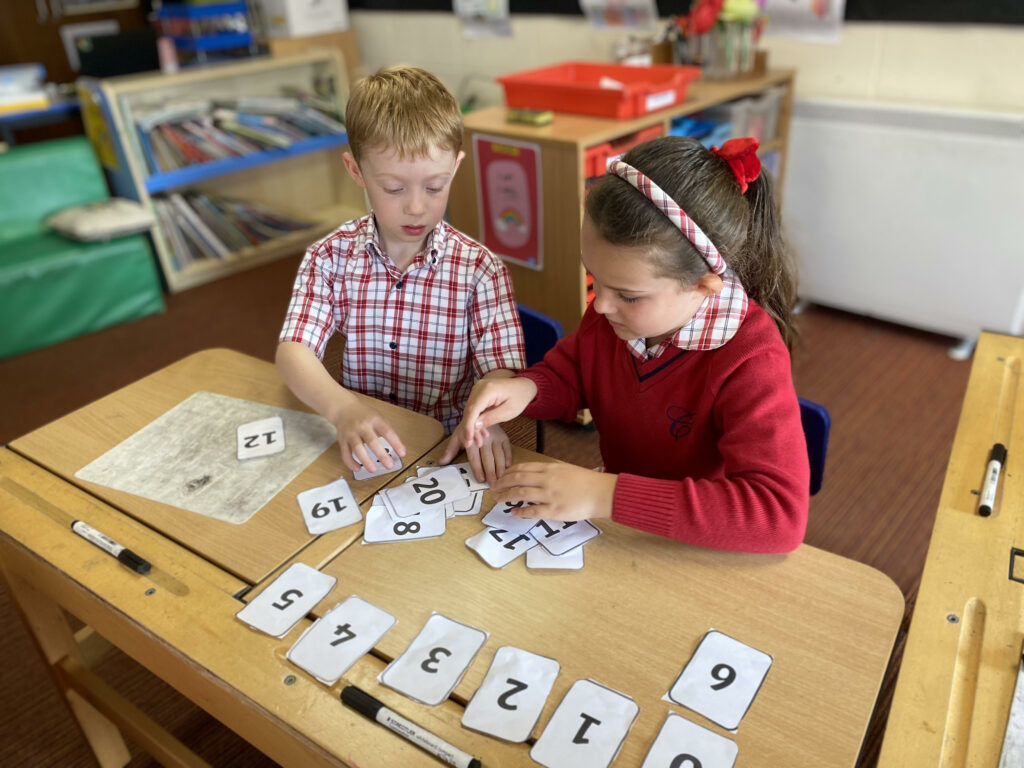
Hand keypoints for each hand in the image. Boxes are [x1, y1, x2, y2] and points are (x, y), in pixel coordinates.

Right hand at [331, 403, 406, 474]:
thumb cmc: (365, 415)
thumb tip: (399, 449)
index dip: (396, 443)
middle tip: (389, 465)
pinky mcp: (342, 440)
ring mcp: (351, 433)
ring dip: (365, 460)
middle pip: (372, 441)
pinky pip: (345, 453)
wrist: (344, 408)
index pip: (387, 432)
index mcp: (375, 420)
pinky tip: (357, 468)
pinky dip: (350, 462)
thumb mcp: (379, 418)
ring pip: (357, 448)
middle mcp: (362, 426)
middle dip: (381, 455)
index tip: (402, 453)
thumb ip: (388, 432)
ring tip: (373, 469)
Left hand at [439, 424, 511, 486]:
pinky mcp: (503, 436)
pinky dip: (509, 457)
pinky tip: (508, 466)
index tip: (481, 479)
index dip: (478, 469)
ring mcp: (495, 437)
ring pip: (499, 454)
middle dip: (491, 472)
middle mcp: (484, 440)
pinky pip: (507, 447)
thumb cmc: (466, 430)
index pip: (475, 458)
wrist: (479, 412)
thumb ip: (450, 451)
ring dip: (500, 467)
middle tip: (493, 484)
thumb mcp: (456, 438)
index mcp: (471, 441)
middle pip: (488, 458)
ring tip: (501, 478)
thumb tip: (440, 463)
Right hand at [457, 377, 537, 449]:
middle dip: (469, 429)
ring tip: (479, 440)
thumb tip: (475, 426)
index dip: (468, 426)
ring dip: (472, 426)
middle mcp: (479, 387)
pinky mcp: (478, 393)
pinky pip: (473, 408)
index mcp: (488, 390)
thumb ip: (492, 418)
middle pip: (469, 411)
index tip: (468, 439)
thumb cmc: (519, 397)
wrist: (523, 386)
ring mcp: (477, 389)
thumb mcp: (509, 411)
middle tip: (473, 444)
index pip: (473, 409)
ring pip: (470, 411)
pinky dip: (476, 420)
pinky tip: (482, 431)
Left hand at [492, 462, 616, 521]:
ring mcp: (549, 495)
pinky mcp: (554, 511)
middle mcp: (547, 480)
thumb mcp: (565, 469)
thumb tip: (534, 477)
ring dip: (506, 496)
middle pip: (518, 479)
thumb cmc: (586, 481)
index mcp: (550, 468)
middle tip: (493, 488)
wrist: (601, 492)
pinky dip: (521, 512)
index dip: (508, 472)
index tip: (500, 476)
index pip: (523, 468)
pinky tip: (513, 513)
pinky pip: (532, 511)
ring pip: (521, 493)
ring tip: (497, 499)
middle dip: (502, 483)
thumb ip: (550, 472)